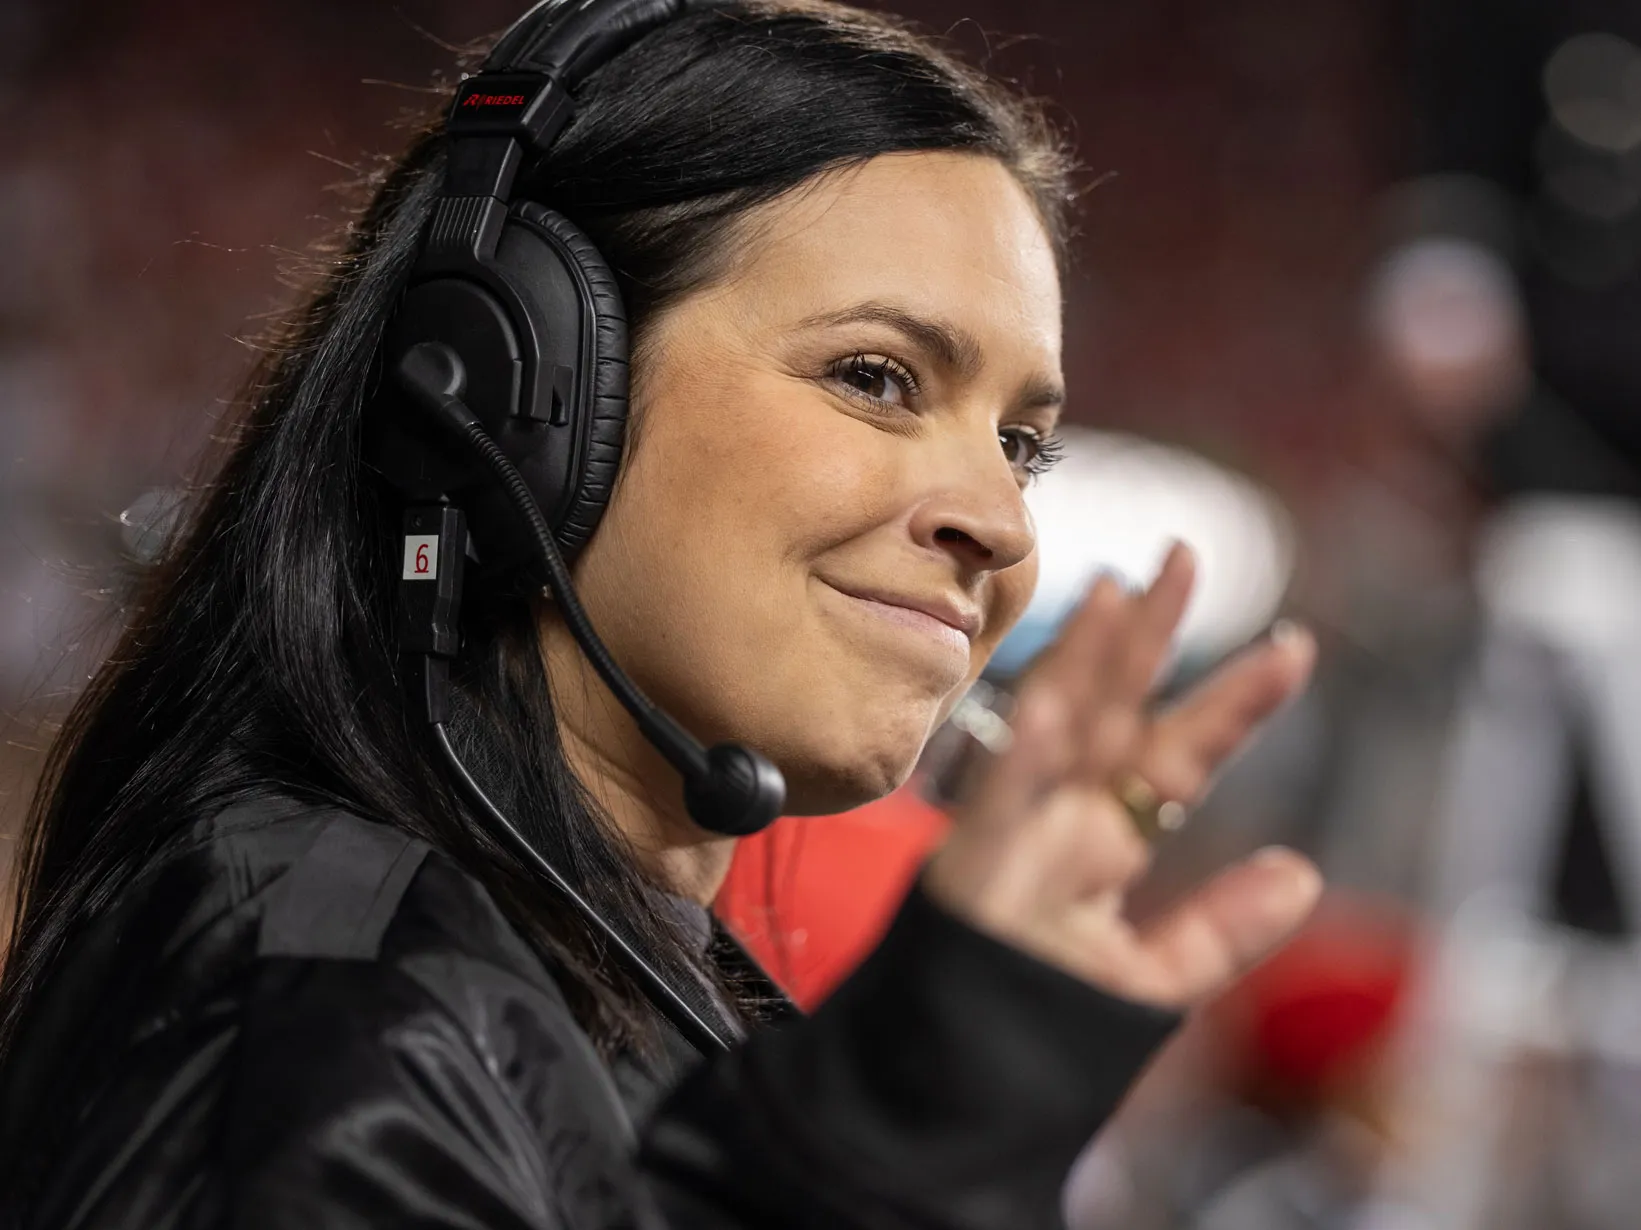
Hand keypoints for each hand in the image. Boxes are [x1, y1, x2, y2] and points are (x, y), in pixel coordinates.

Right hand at [922, 543, 1321, 1008]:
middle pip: (1114, 712)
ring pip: (1051, 733)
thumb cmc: (1038, 1030)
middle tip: (1185, 556)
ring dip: (1081, 664)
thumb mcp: (1149, 982)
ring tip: (1116, 594)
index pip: (1178, 755)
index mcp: (1107, 840)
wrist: (948, 1085)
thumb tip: (1304, 872)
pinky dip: (1022, 763)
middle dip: (1150, 635)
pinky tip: (1052, 711)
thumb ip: (1222, 930)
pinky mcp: (972, 870)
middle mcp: (1062, 821)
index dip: (1234, 703)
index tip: (1293, 648)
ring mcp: (1016, 837)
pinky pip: (998, 809)